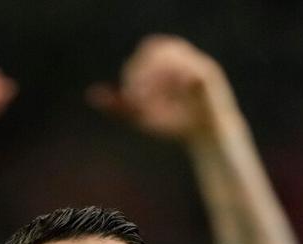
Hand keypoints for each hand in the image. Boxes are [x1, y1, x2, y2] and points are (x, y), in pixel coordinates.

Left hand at [87, 35, 236, 142]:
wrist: (207, 137)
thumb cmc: (176, 124)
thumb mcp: (144, 117)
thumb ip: (121, 106)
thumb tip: (92, 95)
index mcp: (167, 60)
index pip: (147, 52)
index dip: (136, 72)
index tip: (133, 98)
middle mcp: (184, 57)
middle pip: (158, 48)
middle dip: (145, 71)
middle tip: (139, 97)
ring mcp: (198, 64)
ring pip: (174, 57)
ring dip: (159, 77)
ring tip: (154, 102)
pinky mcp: (210, 78)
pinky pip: (193, 73)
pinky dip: (178, 84)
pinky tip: (172, 103)